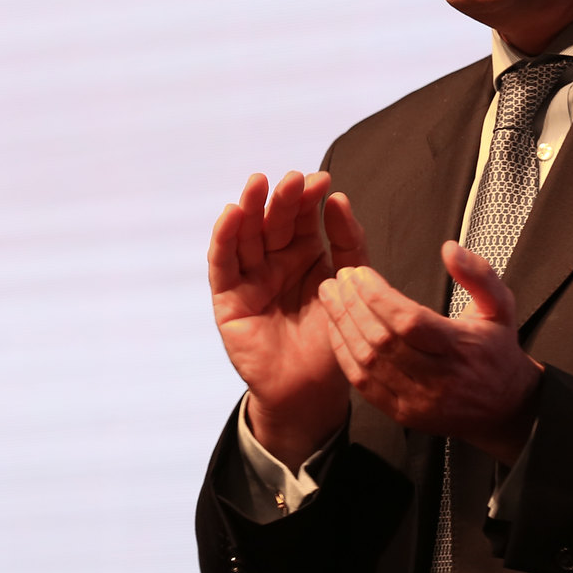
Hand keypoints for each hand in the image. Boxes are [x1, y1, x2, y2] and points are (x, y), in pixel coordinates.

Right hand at [208, 171, 366, 468]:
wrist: (313, 391)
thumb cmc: (333, 341)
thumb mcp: (349, 287)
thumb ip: (348, 245)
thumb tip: (339, 199)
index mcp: (303, 256)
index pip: (302, 219)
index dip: (308, 199)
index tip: (322, 180)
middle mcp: (273, 262)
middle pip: (273, 222)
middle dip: (281, 199)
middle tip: (293, 180)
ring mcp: (249, 279)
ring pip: (245, 236)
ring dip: (250, 208)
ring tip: (259, 183)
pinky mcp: (228, 299)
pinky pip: (223, 265)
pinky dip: (224, 238)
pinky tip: (232, 214)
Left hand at [318, 241, 542, 464]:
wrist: (507, 408)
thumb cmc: (497, 351)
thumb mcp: (501, 306)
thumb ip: (478, 274)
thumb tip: (450, 248)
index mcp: (460, 347)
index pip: (409, 322)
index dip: (377, 296)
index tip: (359, 273)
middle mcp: (439, 378)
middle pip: (383, 340)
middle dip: (353, 305)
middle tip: (338, 279)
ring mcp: (419, 400)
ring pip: (368, 362)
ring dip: (343, 326)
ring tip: (331, 297)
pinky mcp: (404, 414)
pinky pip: (364, 385)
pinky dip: (345, 355)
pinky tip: (336, 329)